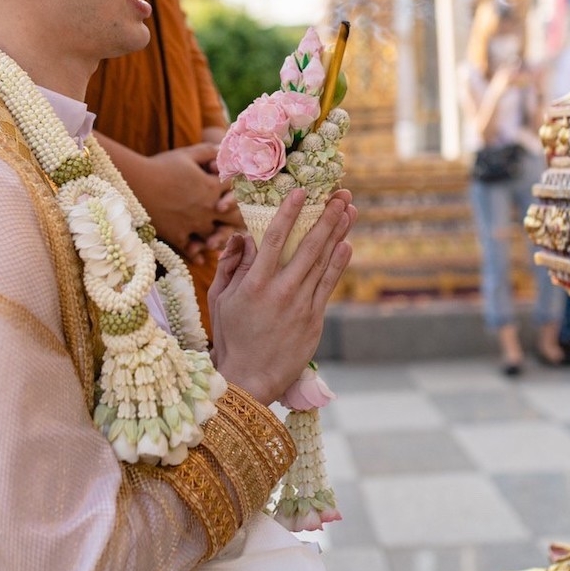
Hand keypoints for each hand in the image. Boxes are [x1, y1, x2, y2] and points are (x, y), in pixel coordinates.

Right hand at [130, 143, 235, 255]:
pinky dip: (197, 254)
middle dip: (237, 218)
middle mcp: (208, 208)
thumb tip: (222, 149)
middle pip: (233, 218)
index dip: (240, 192)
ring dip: (220, 239)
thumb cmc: (161, 165)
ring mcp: (194, 224)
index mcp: (213, 187)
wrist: (136, 183)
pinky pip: (192, 249)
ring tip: (221, 242)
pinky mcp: (178, 235)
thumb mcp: (187, 154)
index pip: (236, 191)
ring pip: (216, 237)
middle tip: (240, 222)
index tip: (241, 196)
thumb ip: (207, 152)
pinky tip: (200, 257)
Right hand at [208, 188, 354, 405]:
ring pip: (323, 262)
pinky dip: (338, 264)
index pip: (274, 240)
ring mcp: (301, 306)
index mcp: (254, 284)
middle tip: (339, 195)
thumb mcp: (220, 299)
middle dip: (326, 217)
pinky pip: (328, 285)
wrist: (251, 378)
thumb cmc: (231, 337)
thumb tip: (242, 236)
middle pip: (308, 246)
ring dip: (338, 234)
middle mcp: (280, 292)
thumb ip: (230, 265)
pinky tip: (346, 245)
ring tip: (349, 210)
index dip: (289, 213)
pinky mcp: (314, 319)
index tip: (300, 192)